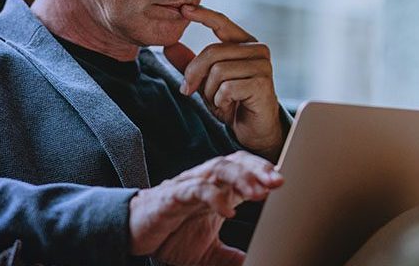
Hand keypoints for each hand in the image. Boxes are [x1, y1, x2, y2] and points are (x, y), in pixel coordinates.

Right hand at [129, 151, 283, 265]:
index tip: (286, 183)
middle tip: (279, 182)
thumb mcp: (209, 254)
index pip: (245, 170)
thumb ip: (232, 258)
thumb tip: (256, 264)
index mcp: (217, 191)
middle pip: (236, 162)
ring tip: (260, 192)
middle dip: (259, 169)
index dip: (265, 172)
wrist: (132, 236)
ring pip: (218, 168)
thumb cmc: (170, 237)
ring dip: (241, 177)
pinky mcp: (171, 197)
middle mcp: (205, 182)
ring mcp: (188, 186)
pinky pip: (194, 189)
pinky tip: (227, 210)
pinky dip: (213, 196)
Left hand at [165, 4, 283, 159]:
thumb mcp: (205, 81)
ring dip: (210, 92)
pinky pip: (227, 88)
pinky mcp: (262, 83)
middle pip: (212, 52)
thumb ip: (190, 64)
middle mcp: (257, 49)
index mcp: (244, 43)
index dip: (203, 14)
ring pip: (218, 71)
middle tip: (188, 91)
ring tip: (219, 101)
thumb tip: (169, 46)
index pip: (222, 22)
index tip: (183, 9)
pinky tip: (230, 107)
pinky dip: (221, 101)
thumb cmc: (233, 102)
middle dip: (194, 74)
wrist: (253, 129)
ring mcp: (262, 65)